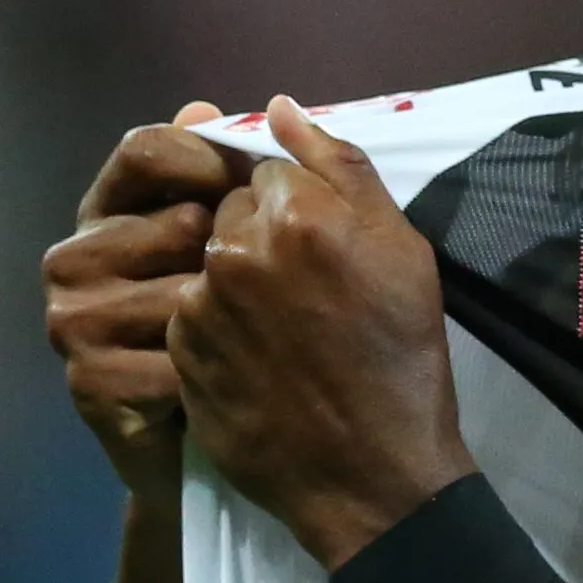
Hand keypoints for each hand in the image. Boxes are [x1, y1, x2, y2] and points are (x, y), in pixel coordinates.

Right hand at [44, 104, 245, 503]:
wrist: (214, 447)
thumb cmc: (233, 332)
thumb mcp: (231, 246)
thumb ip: (219, 176)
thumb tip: (202, 105)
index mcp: (106, 211)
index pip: (145, 149)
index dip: (211, 157)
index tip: (267, 184)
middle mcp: (73, 260)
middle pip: (173, 222)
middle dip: (234, 253)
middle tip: (275, 286)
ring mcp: (71, 323)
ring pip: (181, 296)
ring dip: (234, 321)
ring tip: (260, 342)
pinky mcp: (89, 384)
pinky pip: (176, 359)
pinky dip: (219, 373)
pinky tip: (235, 383)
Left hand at [166, 97, 472, 567]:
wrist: (371, 475)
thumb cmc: (401, 358)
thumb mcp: (401, 250)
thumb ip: (339, 167)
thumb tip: (279, 107)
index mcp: (297, 215)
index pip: (268, 171)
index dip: (296, 205)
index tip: (319, 246)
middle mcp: (236, 250)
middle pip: (231, 212)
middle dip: (260, 237)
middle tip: (305, 293)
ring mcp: (201, 306)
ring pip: (208, 264)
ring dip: (235, 284)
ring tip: (283, 334)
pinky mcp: (180, 355)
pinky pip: (192, 316)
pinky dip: (217, 329)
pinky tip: (258, 362)